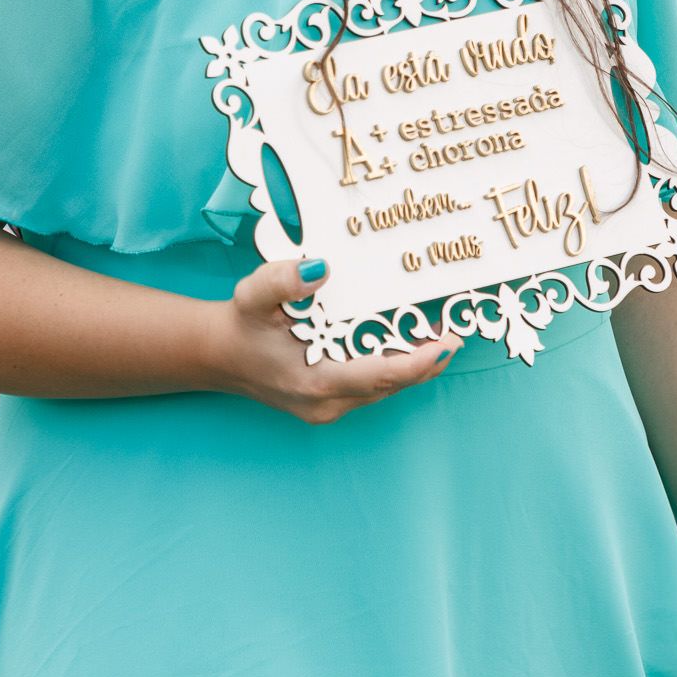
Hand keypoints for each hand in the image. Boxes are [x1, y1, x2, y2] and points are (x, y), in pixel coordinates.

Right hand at [204, 257, 459, 423]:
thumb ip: (282, 281)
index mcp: (316, 382)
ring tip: (443, 332)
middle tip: (458, 328)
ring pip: (387, 388)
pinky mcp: (331, 403)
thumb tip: (320, 268)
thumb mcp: (253, 295)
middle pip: (393, 384)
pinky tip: (411, 342)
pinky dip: (394, 367)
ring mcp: (330, 408)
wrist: (218, 355)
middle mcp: (328, 403)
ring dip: (415, 364)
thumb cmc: (241, 324)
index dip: (422, 360)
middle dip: (427, 359)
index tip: (450, 340)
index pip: (383, 375)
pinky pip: (374, 387)